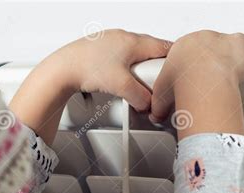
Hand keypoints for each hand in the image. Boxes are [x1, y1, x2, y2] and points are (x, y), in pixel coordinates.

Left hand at [10, 30, 170, 143]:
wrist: (62, 70)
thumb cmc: (87, 69)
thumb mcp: (121, 87)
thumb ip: (141, 97)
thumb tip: (149, 104)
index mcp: (133, 41)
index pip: (164, 47)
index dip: (175, 59)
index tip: (181, 67)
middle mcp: (123, 37)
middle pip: (150, 50)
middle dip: (156, 66)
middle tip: (158, 81)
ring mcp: (111, 41)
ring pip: (135, 54)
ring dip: (140, 68)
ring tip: (138, 83)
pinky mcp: (100, 49)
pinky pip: (122, 57)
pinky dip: (126, 68)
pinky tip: (120, 79)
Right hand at [149, 30, 243, 138]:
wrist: (203, 80)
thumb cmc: (182, 82)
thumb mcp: (162, 94)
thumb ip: (159, 103)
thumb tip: (156, 114)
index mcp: (181, 46)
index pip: (188, 54)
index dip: (192, 69)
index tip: (194, 82)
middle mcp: (201, 38)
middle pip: (207, 50)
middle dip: (208, 66)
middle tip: (209, 85)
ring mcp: (221, 39)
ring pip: (225, 48)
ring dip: (225, 62)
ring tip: (224, 82)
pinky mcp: (239, 43)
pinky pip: (243, 46)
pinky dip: (243, 58)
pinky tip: (238, 73)